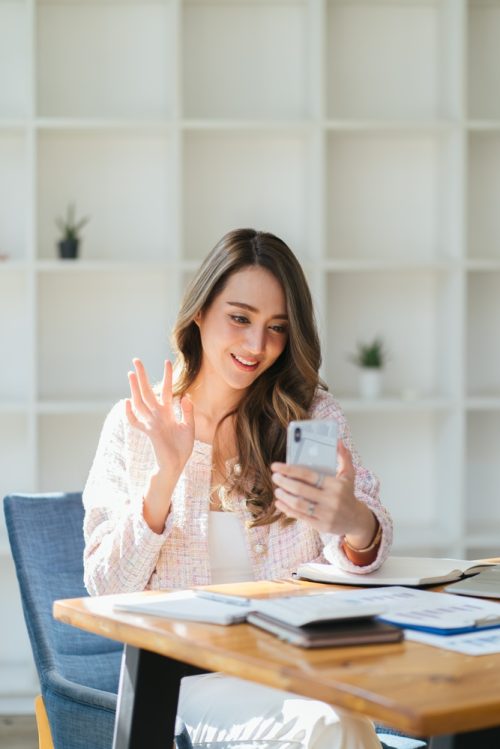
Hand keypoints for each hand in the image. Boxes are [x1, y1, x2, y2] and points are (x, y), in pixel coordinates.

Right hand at [126, 358, 194, 479]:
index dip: (166, 376)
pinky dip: (130, 413)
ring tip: (131, 374)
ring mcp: (151, 422)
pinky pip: (136, 421)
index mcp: (167, 412)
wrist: (176, 464)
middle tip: (136, 360)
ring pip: (140, 402)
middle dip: (142, 376)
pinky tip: (126, 401)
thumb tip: (185, 397)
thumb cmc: (182, 447)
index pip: (165, 390)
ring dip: (135, 388)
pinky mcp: (149, 432)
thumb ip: (187, 412)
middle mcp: (157, 415)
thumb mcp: (189, 427)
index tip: (167, 361)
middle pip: (147, 391)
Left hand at [271, 440, 375, 542]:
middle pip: (301, 489)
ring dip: (284, 496)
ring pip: (298, 504)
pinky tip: (280, 502)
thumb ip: (344, 457)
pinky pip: (300, 516)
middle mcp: (331, 499)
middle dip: (284, 482)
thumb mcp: (349, 475)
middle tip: (275, 477)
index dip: (290, 470)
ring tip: (277, 490)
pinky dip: (287, 509)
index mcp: (336, 485)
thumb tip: (338, 441)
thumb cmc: (347, 494)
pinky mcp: (321, 525)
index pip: (308, 475)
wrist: (356, 519)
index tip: (276, 466)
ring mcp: (326, 514)